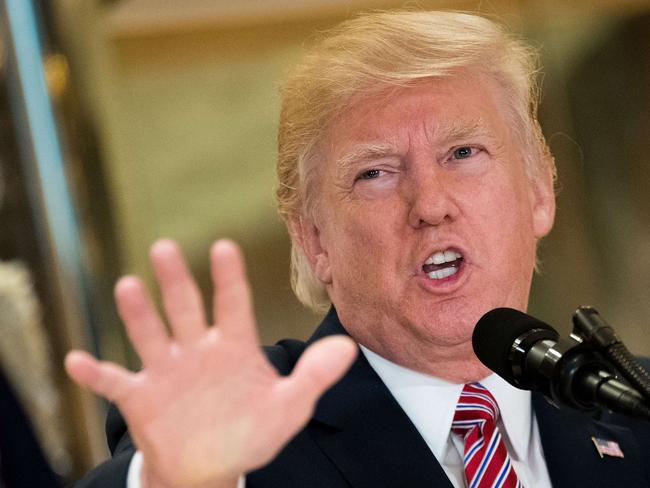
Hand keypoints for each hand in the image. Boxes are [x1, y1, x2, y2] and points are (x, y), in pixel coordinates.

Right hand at [65, 239, 356, 487]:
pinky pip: (115, 383)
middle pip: (185, 308)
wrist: (211, 468)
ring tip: (128, 286)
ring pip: (151, 335)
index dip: (230, 278)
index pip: (233, 305)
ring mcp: (166, 372)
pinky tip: (76, 360)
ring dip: (138, 313)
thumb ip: (314, 377)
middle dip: (176, 280)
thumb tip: (349, 347)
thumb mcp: (288, 407)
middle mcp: (197, 350)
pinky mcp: (141, 398)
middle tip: (164, 248)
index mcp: (233, 346)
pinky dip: (95, 374)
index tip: (224, 246)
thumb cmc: (250, 432)